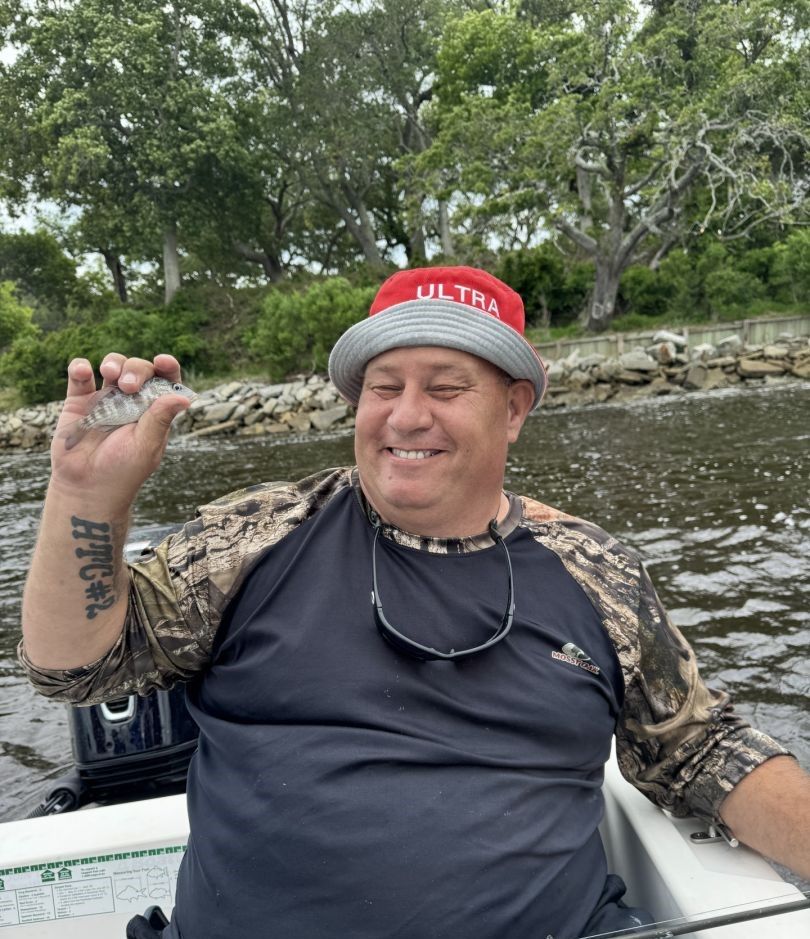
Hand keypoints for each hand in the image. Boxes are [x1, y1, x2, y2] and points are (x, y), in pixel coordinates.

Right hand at [50, 353, 192, 508]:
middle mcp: (132, 401)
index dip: (167, 367)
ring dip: (114, 362)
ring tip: (109, 373)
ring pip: (113, 366)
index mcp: (154, 410)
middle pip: (139, 370)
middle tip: (128, 387)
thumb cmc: (123, 471)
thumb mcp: (146, 445)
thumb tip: (185, 398)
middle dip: (136, 370)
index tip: (163, 361)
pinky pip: (80, 376)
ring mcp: (105, 399)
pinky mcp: (79, 402)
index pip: (165, 381)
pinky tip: (84, 369)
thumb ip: (160, 419)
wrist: (87, 487)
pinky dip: (81, 367)